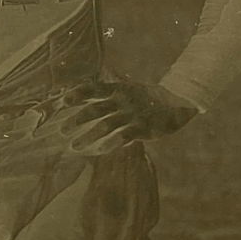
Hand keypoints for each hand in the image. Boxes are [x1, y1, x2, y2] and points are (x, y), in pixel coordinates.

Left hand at [51, 79, 197, 156]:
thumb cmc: (148, 98)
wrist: (179, 99)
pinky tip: (100, 150)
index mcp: (118, 89)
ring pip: (106, 124)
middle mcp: (123, 100)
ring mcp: (132, 113)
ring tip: (75, 146)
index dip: (78, 94)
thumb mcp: (128, 90)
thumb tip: (88, 101)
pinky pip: (124, 136)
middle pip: (95, 109)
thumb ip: (108, 97)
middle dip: (77, 120)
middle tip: (61, 131)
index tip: (64, 102)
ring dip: (88, 136)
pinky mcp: (143, 127)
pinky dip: (111, 143)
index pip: (93, 89)